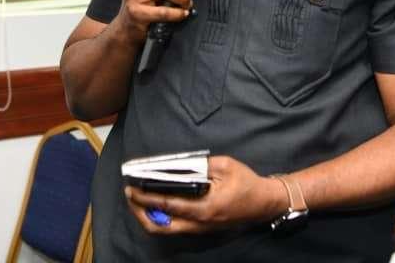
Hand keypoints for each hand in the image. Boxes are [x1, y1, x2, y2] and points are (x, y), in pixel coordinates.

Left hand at [125, 156, 286, 234]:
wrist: (264, 203)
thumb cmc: (246, 182)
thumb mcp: (224, 165)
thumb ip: (199, 165)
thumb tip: (175, 165)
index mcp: (203, 208)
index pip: (166, 205)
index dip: (145, 197)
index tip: (131, 188)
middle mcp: (198, 224)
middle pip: (159, 226)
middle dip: (140, 213)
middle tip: (130, 196)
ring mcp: (199, 230)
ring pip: (165, 230)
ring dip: (149, 217)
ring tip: (139, 200)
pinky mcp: (201, 229)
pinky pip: (174, 227)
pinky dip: (161, 218)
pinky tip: (157, 204)